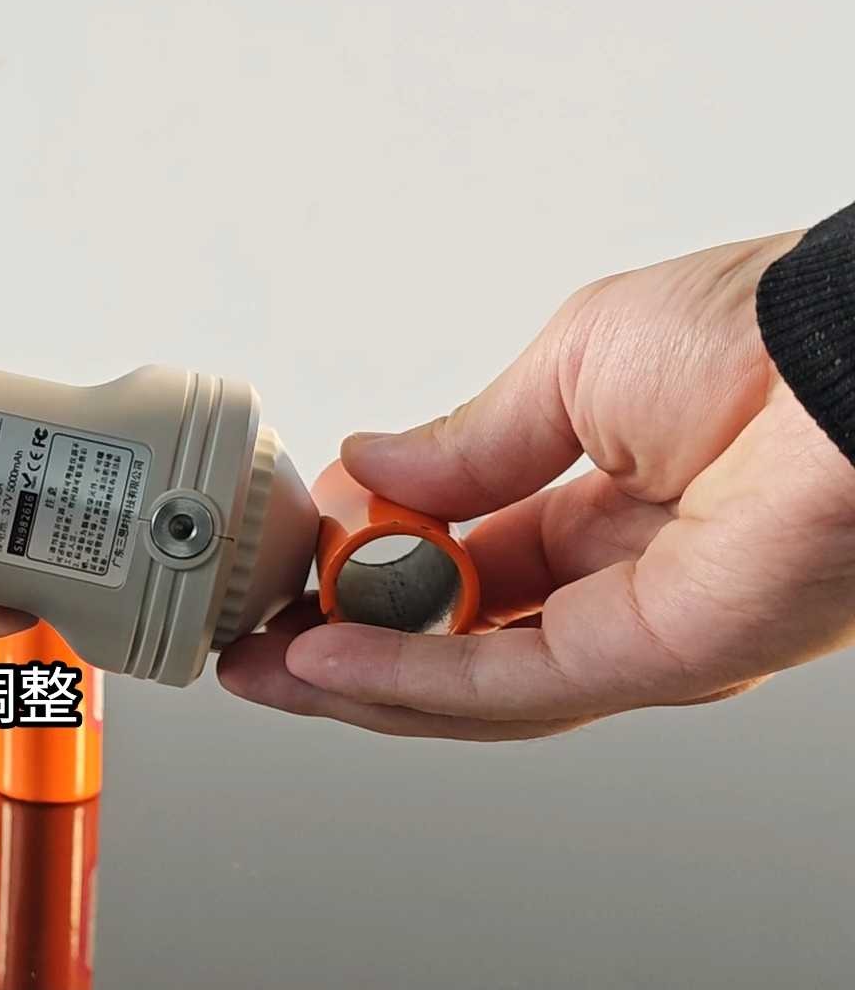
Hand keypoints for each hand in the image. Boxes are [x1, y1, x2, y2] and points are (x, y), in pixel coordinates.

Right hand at [218, 230, 854, 738]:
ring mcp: (638, 628)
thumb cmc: (761, 331)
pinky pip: (505, 684)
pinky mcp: (653, 660)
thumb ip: (466, 442)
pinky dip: (404, 677)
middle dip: (343, 642)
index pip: (465, 560)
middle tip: (253, 635)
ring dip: (352, 677)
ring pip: (468, 682)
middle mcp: (623, 580)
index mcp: (610, 500)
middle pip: (456, 638)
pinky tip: (324, 659)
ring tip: (260, 661)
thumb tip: (371, 471)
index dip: (373, 564)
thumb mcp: (568, 364)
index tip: (297, 554)